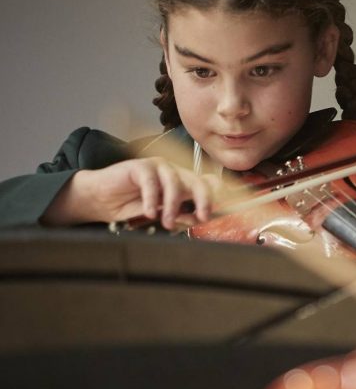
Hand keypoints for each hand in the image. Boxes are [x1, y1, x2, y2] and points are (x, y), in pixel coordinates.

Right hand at [43, 157, 221, 228]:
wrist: (100, 200)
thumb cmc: (131, 207)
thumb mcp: (160, 215)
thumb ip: (180, 214)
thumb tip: (198, 219)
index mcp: (184, 183)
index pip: (208, 185)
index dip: (218, 196)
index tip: (223, 211)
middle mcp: (176, 173)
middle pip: (199, 181)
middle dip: (204, 200)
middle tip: (203, 217)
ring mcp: (159, 167)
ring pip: (176, 182)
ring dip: (172, 205)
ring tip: (166, 222)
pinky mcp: (140, 166)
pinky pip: (151, 181)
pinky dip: (151, 198)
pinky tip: (148, 212)